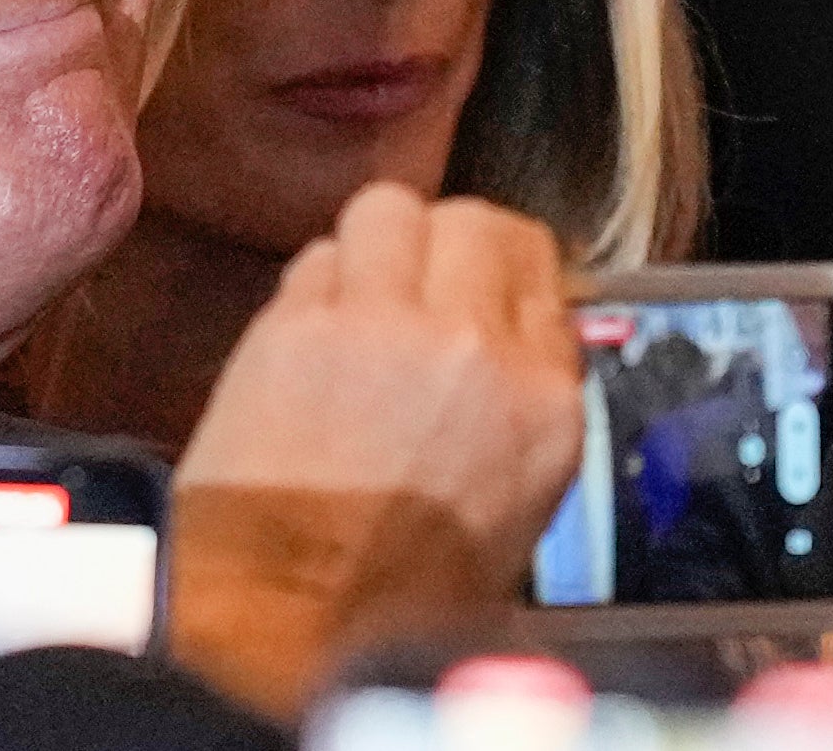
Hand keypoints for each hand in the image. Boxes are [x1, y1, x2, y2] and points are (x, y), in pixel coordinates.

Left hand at [169, 182, 583, 717]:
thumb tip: (503, 343)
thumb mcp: (513, 505)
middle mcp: (471, 347)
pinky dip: (315, 284)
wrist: (289, 621)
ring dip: (378, 244)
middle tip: (420, 274)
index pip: (543, 271)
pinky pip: (314, 258)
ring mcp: (378, 327)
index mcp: (540, 401)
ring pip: (389, 211)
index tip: (480, 282)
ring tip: (363, 292)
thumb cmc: (393, 594)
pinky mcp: (293, 326)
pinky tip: (309, 332)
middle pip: (473, 223)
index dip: (503, 271)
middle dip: (446, 242)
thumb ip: (518, 401)